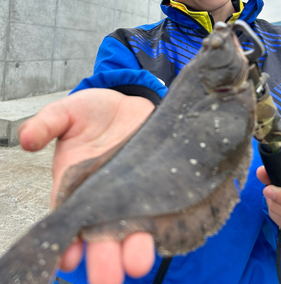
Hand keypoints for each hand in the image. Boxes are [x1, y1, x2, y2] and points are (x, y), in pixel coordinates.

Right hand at [18, 88, 155, 283]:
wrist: (129, 102)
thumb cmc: (92, 111)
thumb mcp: (66, 112)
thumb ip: (47, 123)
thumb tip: (27, 139)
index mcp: (74, 186)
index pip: (68, 220)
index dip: (66, 241)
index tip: (67, 258)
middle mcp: (102, 198)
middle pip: (100, 235)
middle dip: (103, 258)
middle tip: (108, 278)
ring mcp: (131, 194)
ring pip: (132, 230)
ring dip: (135, 249)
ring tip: (138, 263)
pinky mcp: (157, 185)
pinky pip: (160, 210)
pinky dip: (162, 224)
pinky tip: (165, 235)